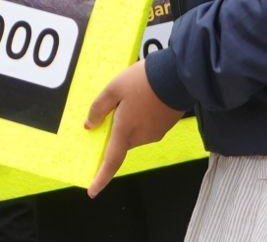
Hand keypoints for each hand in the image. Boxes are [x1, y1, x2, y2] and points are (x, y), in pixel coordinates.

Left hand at [83, 60, 183, 196]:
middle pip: (122, 141)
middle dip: (116, 129)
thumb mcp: (113, 88)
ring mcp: (155, 133)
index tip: (92, 191)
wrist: (177, 75)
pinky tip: (145, 98)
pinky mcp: (166, 126)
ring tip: (133, 95)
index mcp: (125, 131)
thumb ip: (99, 107)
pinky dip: (142, 117)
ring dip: (130, 120)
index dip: (101, 178)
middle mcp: (141, 137)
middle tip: (115, 106)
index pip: (111, 161)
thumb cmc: (144, 81)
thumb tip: (89, 124)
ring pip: (135, 133)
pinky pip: (147, 126)